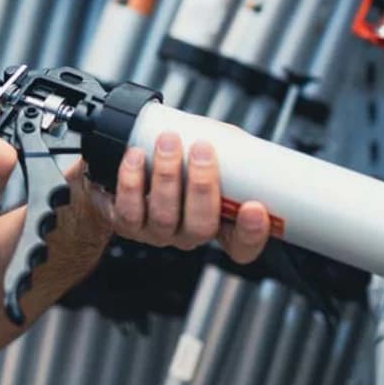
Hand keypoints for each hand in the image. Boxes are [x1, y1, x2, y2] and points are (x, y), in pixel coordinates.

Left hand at [76, 131, 270, 262]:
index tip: (255, 207)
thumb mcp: (217, 152)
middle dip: (202, 187)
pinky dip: (131, 182)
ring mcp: (158, 233)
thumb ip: (231, 150)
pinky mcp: (128, 224)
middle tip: (202, 150)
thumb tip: (236, 139)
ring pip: (164, 217)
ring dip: (167, 176)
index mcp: (220, 224)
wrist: (132, 166)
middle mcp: (189, 234)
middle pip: (201, 227)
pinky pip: (129, 212)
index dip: (252, 233)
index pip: (242, 245)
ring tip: (168, 143)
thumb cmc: (182, 159)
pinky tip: (135, 158)